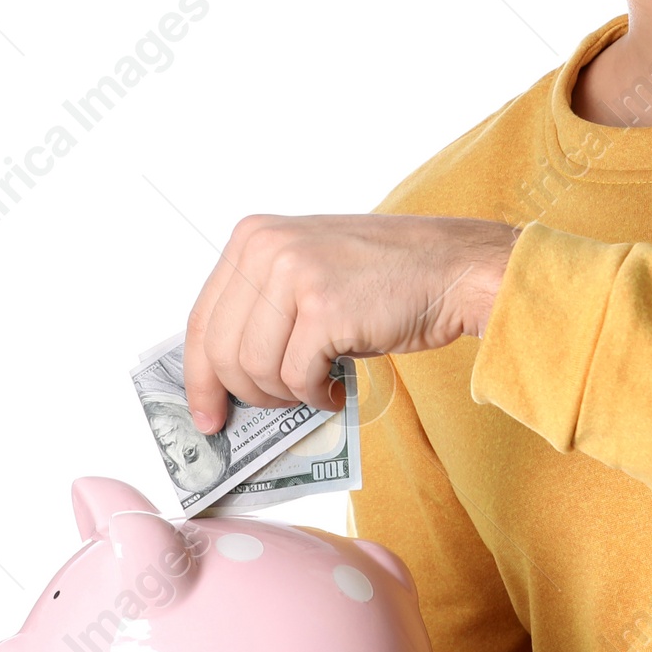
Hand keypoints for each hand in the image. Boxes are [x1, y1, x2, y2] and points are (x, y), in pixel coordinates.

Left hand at [184, 214, 519, 428]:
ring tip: (317, 386)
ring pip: (257, 369)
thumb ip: (262, 305)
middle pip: (221, 352)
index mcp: (253, 236)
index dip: (198, 378)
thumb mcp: (307, 270)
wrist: (452, 268)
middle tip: (274, 409)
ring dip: (287, 395)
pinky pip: (298, 378)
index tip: (205, 415)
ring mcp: (295, 274)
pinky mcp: (326, 307)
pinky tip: (337, 386)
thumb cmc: (384, 278)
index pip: (201, 320)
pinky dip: (317, 395)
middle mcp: (266, 248)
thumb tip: (222, 374)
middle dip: (246, 394)